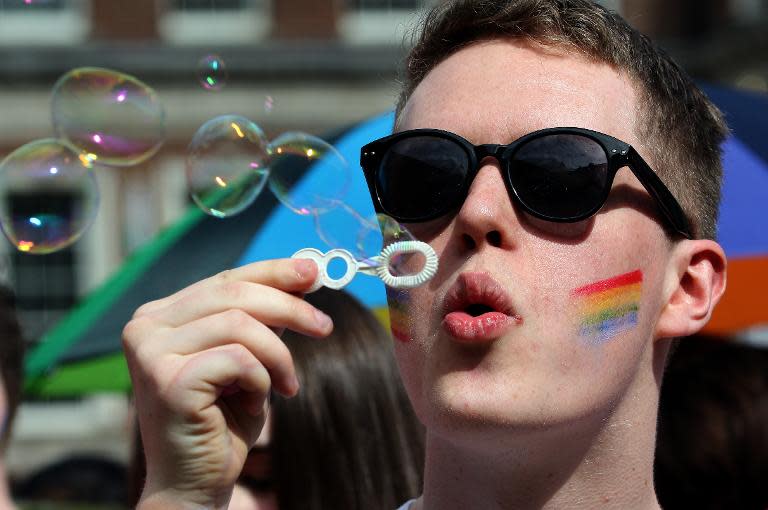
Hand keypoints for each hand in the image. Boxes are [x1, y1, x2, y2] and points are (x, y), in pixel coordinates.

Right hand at [122, 258, 331, 508]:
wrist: (194, 486)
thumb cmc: (222, 422)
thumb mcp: (247, 359)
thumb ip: (262, 319)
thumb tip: (304, 274)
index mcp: (160, 316)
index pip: (225, 279)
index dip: (273, 272)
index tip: (314, 273)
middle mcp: (145, 327)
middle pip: (234, 293)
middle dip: (290, 307)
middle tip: (325, 328)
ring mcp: (150, 352)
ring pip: (240, 324)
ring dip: (278, 356)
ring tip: (286, 386)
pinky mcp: (167, 381)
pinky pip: (239, 359)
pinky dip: (261, 381)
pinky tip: (256, 406)